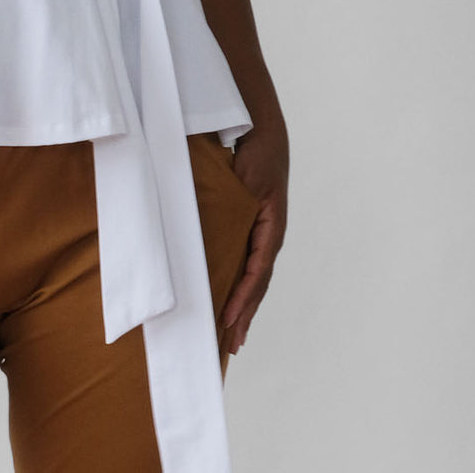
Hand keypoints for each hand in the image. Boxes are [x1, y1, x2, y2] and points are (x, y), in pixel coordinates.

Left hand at [221, 122, 288, 354]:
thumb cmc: (255, 155)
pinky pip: (250, 262)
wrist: (265, 131)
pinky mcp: (257, 227)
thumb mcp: (245, 181)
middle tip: (231, 344)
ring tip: (234, 334)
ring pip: (255, 277)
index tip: (227, 318)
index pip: (257, 271)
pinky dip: (243, 285)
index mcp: (271, 227)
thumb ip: (229, 204)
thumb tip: (203, 230)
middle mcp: (270, 234)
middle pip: (258, 283)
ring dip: (244, 305)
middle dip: (244, 313)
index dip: (243, 297)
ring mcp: (265, 232)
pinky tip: (234, 298)